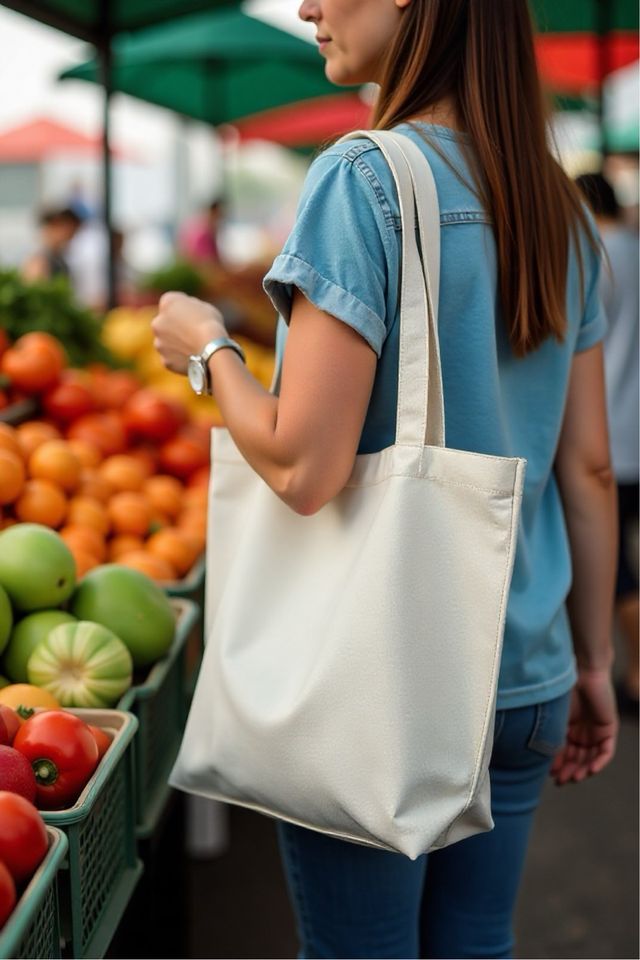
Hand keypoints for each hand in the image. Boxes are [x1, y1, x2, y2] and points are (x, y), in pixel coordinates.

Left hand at [151, 291, 226, 374]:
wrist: (211, 348)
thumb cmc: (211, 324)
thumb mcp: (202, 306)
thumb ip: (188, 308)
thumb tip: (186, 313)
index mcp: (167, 302)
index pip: (172, 303)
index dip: (184, 309)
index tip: (195, 316)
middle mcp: (157, 322)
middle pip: (164, 324)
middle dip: (175, 327)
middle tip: (192, 333)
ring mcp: (159, 343)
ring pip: (166, 342)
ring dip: (176, 343)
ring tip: (194, 347)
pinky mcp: (165, 361)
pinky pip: (172, 359)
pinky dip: (180, 358)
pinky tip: (193, 357)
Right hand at [550, 668, 618, 785]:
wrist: (582, 672)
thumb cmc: (563, 690)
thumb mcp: (556, 719)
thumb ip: (554, 738)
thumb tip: (543, 760)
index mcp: (568, 728)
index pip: (565, 753)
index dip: (558, 765)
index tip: (549, 774)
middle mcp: (583, 732)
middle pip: (578, 758)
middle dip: (569, 770)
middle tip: (561, 781)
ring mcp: (596, 731)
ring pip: (591, 758)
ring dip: (583, 770)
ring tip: (574, 778)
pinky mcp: (609, 729)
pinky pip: (606, 752)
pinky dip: (599, 762)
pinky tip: (589, 770)